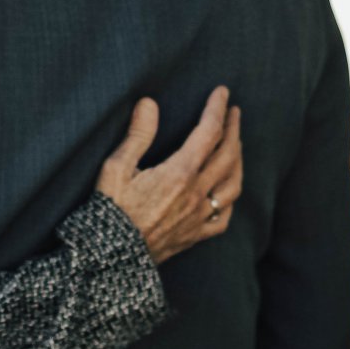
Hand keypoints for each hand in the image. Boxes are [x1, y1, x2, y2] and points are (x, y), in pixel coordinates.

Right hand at [96, 86, 242, 264]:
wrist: (111, 256)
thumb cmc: (111, 209)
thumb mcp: (116, 167)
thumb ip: (138, 134)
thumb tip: (150, 103)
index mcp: (179, 173)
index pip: (208, 133)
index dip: (217, 109)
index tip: (222, 92)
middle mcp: (196, 194)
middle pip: (228, 156)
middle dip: (233, 129)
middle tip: (234, 112)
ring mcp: (199, 217)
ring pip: (233, 185)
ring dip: (238, 160)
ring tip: (235, 144)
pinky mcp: (196, 236)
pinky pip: (224, 216)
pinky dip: (230, 198)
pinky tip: (227, 190)